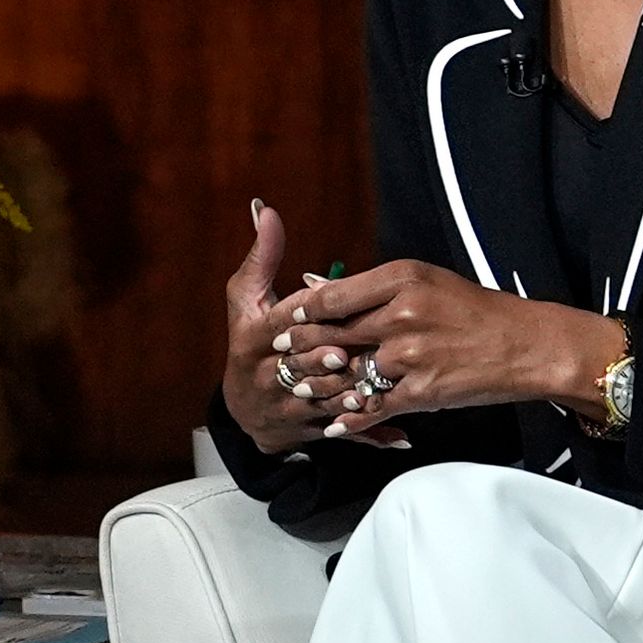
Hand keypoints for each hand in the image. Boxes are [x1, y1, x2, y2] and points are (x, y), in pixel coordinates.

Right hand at [221, 202, 408, 454]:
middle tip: (350, 357)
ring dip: (348, 398)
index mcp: (255, 337)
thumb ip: (262, 254)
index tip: (327, 314)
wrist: (244, 408)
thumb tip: (264, 208)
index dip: (305, 319)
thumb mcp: (246, 297)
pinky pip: (342, 432)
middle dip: (326, 363)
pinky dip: (371, 433)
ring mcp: (289, 405)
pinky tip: (398, 434)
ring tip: (374, 391)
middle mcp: (269, 374)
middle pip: (301, 366)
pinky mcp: (309, 429)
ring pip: (322, 401)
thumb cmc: (250, 340)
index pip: (281, 324)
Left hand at [293, 256, 623, 434]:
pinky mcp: (422, 390)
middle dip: (300, 349)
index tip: (286, 318)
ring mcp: (411, 355)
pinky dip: (351, 418)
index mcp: (401, 279)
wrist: (527, 344)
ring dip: (320, 386)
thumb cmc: (475, 310)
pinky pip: (374, 406)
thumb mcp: (424, 281)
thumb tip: (317, 285)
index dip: (302, 311)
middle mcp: (402, 314)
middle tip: (280, 356)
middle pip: (332, 335)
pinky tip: (333, 424)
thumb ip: (370, 287)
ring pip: (348, 373)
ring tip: (299, 390)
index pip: (333, 296)